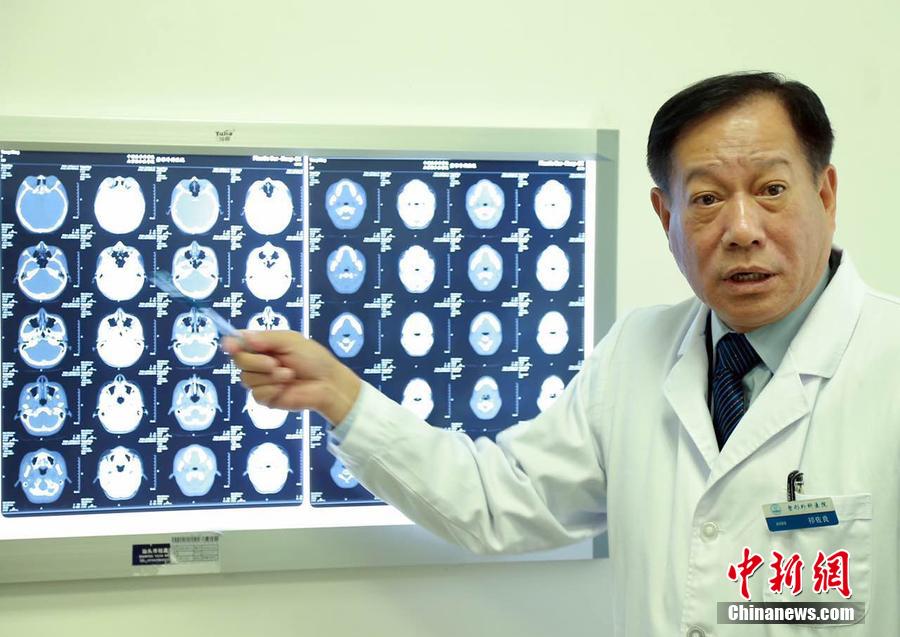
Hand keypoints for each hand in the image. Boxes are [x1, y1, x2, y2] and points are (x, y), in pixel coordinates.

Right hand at [222, 330, 361, 424]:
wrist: (328, 383)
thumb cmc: (313, 359)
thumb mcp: (291, 341)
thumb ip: (267, 338)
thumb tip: (241, 336)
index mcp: (265, 346)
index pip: (240, 344)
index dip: (232, 344)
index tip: (230, 346)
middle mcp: (259, 362)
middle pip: (239, 361)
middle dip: (255, 362)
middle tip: (275, 363)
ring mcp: (262, 381)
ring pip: (246, 379)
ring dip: (268, 376)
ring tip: (289, 375)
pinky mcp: (266, 398)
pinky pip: (256, 394)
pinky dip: (271, 389)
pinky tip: (285, 387)